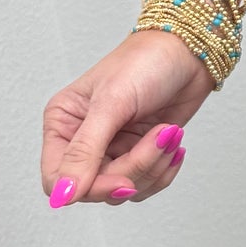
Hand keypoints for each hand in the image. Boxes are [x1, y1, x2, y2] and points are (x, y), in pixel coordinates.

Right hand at [41, 30, 216, 209]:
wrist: (188, 52)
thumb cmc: (146, 62)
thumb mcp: (112, 103)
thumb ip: (85, 150)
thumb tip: (63, 194)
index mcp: (63, 123)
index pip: (56, 180)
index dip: (88, 188)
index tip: (121, 181)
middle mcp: (83, 140)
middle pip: (96, 188)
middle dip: (133, 170)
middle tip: (157, 141)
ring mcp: (113, 149)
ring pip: (125, 189)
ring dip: (153, 166)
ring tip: (169, 133)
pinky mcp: (140, 153)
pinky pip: (147, 183)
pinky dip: (164, 169)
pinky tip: (174, 143)